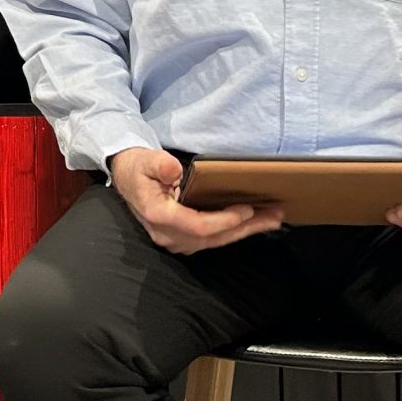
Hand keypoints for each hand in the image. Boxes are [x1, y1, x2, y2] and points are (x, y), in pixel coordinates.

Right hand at [110, 147, 283, 254]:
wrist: (127, 177)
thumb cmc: (138, 168)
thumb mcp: (144, 159)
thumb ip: (158, 164)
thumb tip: (173, 169)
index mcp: (158, 215)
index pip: (197, 226)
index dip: (224, 220)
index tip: (246, 209)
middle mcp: (167, 234)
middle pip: (212, 238)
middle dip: (245, 228)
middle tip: (273, 216)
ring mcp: (175, 239)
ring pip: (215, 241)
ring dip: (244, 231)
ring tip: (271, 219)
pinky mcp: (183, 237)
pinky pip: (212, 238)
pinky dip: (233, 231)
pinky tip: (252, 222)